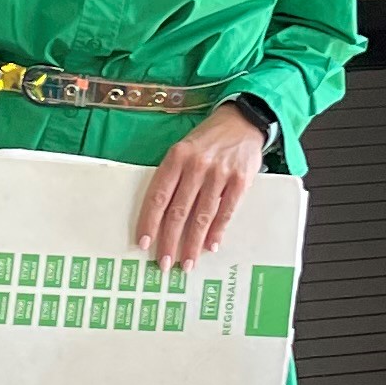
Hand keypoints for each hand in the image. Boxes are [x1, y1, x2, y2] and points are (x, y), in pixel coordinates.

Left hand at [136, 104, 265, 267]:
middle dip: (169, 241)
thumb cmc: (208, 140)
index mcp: (176, 157)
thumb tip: (161, 216)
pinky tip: (210, 246)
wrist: (242, 121)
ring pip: (201, 216)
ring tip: (187, 263)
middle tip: (164, 263)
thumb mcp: (184, 149)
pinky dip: (217, 231)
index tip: (143, 243)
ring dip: (193, 243)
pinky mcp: (240, 180)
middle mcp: (196, 165)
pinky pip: (226, 211)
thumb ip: (173, 178)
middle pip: (178, 211)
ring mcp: (219, 173)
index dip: (149, 222)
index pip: (158, 196)